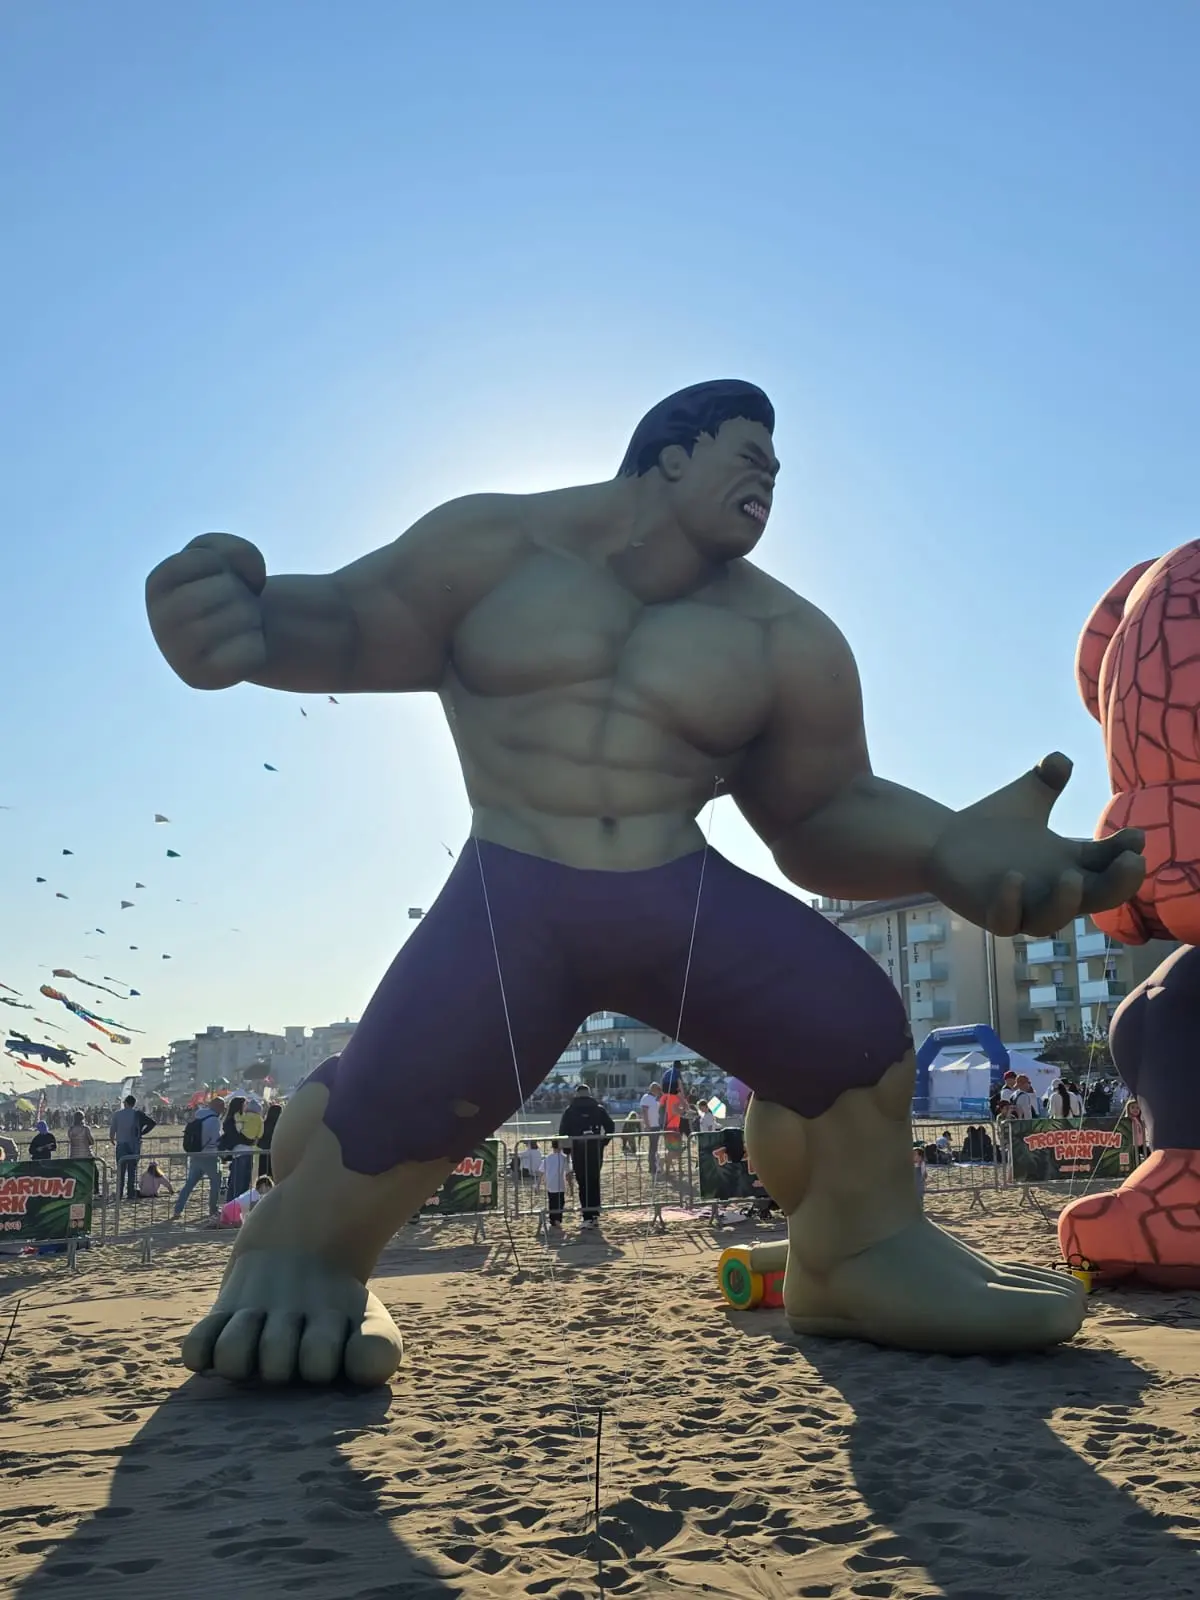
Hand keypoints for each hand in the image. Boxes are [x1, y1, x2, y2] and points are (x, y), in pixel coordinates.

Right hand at [145, 533, 267, 689]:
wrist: (236, 635)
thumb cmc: (226, 591)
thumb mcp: (225, 558)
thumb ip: (231, 549)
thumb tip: (246, 581)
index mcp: (156, 584)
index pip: (204, 558)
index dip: (225, 564)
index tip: (220, 576)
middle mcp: (160, 620)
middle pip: (225, 589)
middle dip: (241, 592)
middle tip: (233, 603)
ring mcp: (178, 654)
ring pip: (241, 617)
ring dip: (252, 616)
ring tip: (238, 624)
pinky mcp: (202, 678)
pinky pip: (249, 650)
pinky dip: (256, 644)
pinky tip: (241, 648)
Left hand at [927, 753, 1144, 935]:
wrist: (942, 840)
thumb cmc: (991, 825)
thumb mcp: (1026, 798)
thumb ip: (1046, 779)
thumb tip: (1059, 759)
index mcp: (1069, 863)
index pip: (1109, 865)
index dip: (1126, 854)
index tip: (1136, 837)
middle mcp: (1052, 889)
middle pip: (1098, 899)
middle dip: (1120, 885)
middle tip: (1133, 863)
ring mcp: (1023, 905)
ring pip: (1052, 921)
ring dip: (1065, 903)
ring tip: (1071, 878)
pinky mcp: (990, 912)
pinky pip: (1005, 921)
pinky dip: (1010, 902)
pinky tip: (1012, 877)